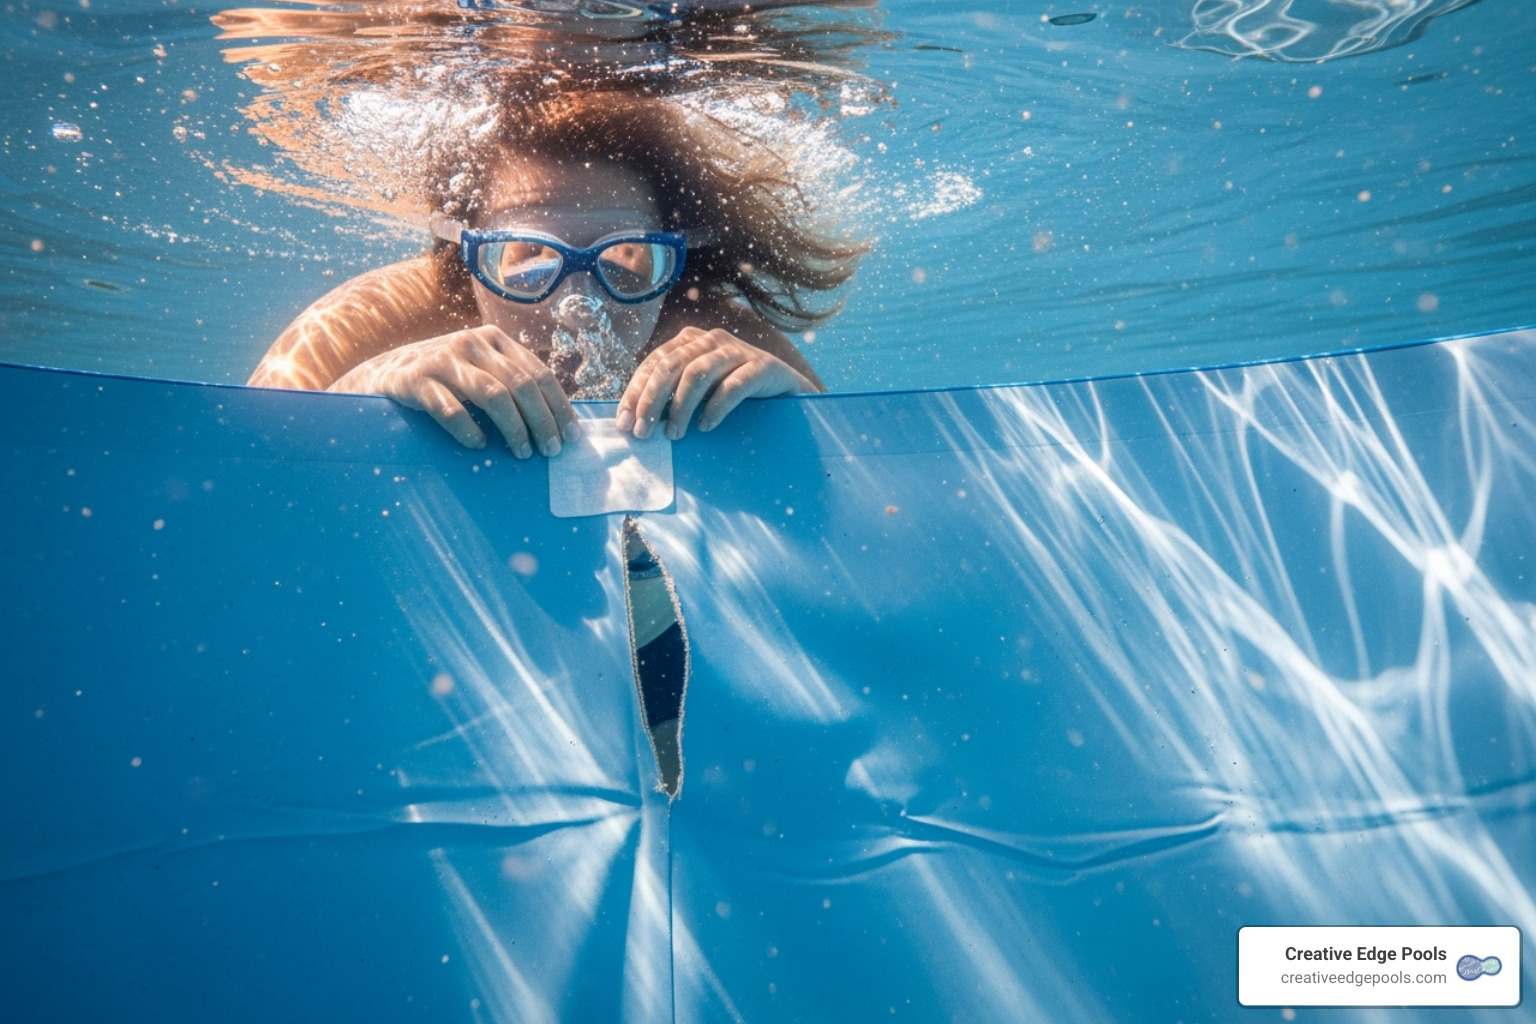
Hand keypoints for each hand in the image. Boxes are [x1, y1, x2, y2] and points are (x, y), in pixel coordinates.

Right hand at [328, 325, 578, 456]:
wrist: (384, 373)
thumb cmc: (445, 380)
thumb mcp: (480, 370)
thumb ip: (511, 383)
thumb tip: (556, 422)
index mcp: (494, 339)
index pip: (538, 373)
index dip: (558, 406)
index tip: (570, 437)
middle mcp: (472, 343)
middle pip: (521, 385)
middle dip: (541, 421)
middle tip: (550, 451)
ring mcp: (444, 359)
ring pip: (492, 395)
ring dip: (514, 428)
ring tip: (523, 453)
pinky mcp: (416, 379)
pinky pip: (450, 408)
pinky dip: (468, 430)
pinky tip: (479, 446)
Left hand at [615, 327, 812, 439]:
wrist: (786, 389)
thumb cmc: (734, 391)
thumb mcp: (700, 388)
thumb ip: (672, 394)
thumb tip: (634, 420)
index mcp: (690, 341)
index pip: (654, 363)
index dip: (636, 392)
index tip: (624, 422)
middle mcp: (711, 340)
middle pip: (671, 366)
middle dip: (652, 401)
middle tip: (644, 433)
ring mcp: (738, 351)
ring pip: (697, 374)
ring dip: (681, 407)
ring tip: (674, 434)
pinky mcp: (762, 367)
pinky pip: (733, 386)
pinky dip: (715, 408)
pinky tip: (706, 425)